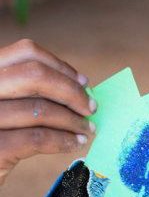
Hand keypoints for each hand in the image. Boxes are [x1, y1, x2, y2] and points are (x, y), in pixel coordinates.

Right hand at [0, 39, 94, 185]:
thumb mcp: (4, 106)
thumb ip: (28, 93)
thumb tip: (81, 88)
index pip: (25, 53)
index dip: (61, 67)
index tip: (84, 84)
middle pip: (36, 76)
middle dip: (72, 93)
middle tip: (90, 109)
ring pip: (40, 109)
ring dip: (73, 121)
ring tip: (86, 130)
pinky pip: (38, 138)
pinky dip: (63, 140)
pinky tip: (74, 144)